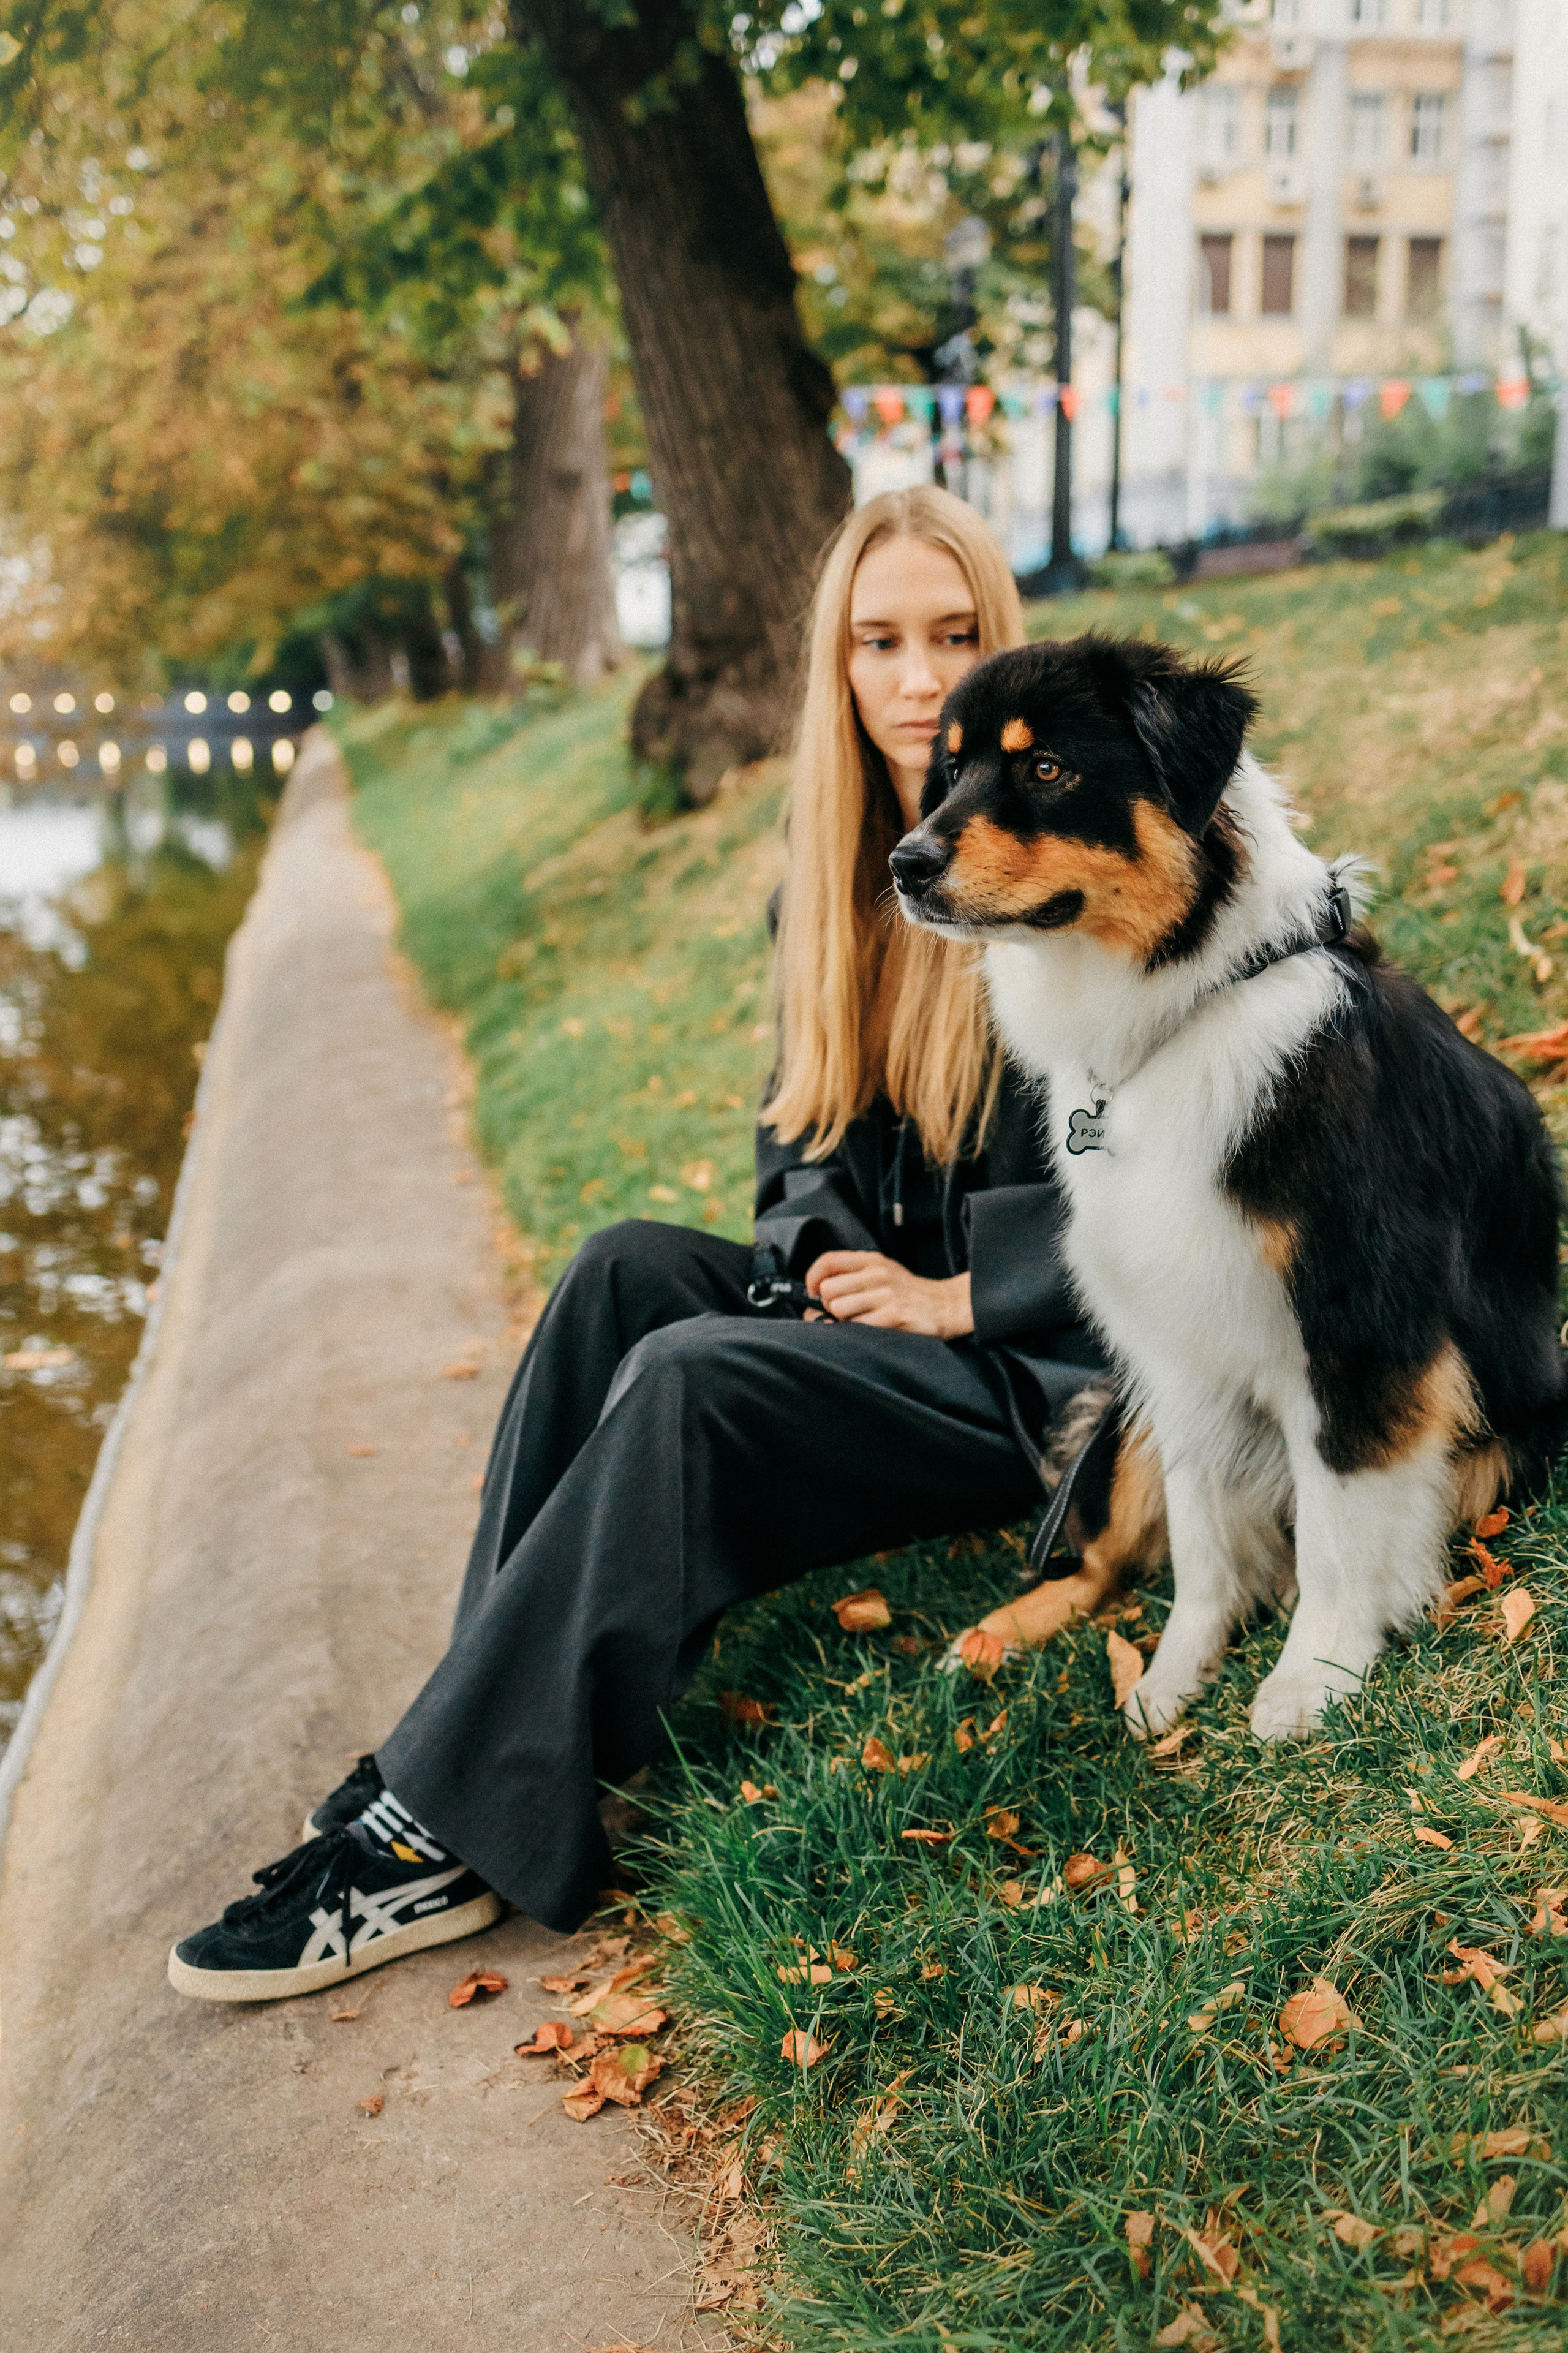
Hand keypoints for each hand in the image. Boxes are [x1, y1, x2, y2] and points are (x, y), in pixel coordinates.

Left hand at [804, 1251, 973, 1338]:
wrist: (945, 1305)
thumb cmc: (906, 1293)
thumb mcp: (881, 1273)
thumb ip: (850, 1279)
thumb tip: (811, 1303)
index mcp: (871, 1260)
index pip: (828, 1261)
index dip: (812, 1277)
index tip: (813, 1292)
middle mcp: (877, 1274)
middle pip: (828, 1290)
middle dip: (829, 1306)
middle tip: (844, 1313)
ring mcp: (886, 1295)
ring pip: (839, 1309)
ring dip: (844, 1321)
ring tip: (861, 1321)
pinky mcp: (893, 1316)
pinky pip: (857, 1327)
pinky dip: (857, 1333)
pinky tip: (872, 1330)